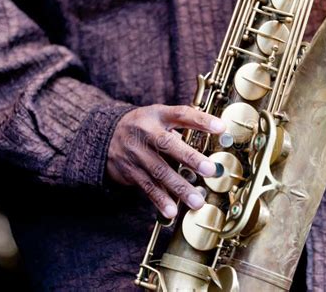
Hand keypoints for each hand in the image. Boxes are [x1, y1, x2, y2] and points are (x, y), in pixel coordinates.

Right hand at [107, 104, 225, 217]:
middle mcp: (146, 132)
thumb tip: (216, 136)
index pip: (181, 114)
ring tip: (197, 201)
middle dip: (190, 158)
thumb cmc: (144, 126)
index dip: (201, 120)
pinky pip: (147, 187)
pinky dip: (160, 200)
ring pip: (159, 171)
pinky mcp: (130, 171)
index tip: (220, 128)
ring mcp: (137, 153)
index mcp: (158, 115)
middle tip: (209, 169)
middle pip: (167, 144)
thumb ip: (182, 125)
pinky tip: (172, 211)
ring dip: (179, 188)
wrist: (105, 135)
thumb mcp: (159, 116)